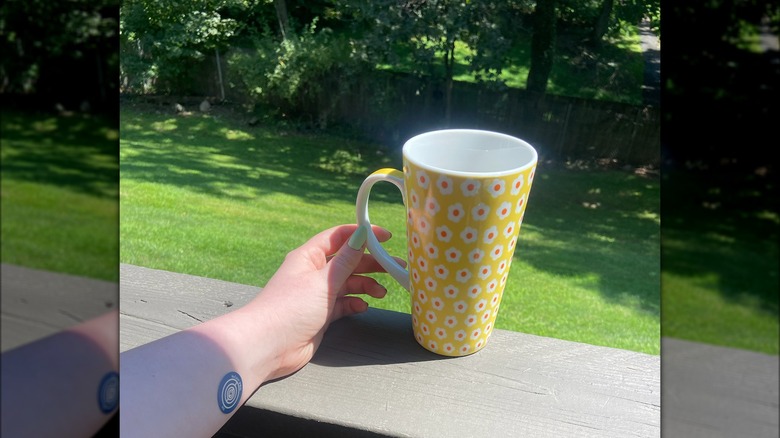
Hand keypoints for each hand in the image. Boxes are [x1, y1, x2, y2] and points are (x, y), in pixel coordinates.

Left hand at [243, 224, 393, 379]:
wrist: (268, 346)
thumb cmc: (291, 307)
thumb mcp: (323, 280)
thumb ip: (346, 260)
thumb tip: (362, 233)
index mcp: (310, 256)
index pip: (340, 237)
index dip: (363, 234)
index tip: (386, 237)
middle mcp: (314, 273)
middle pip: (348, 261)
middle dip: (372, 263)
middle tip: (396, 267)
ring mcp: (317, 295)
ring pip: (348, 283)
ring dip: (366, 285)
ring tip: (381, 293)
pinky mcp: (321, 315)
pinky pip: (344, 304)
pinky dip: (355, 304)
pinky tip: (363, 307)